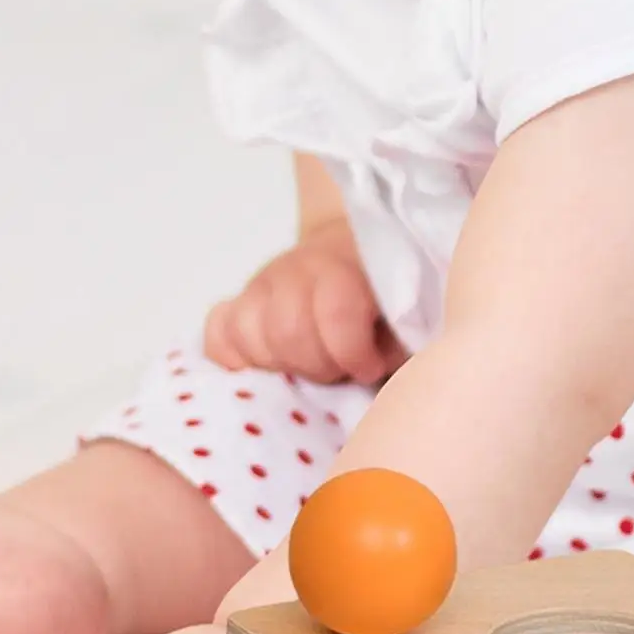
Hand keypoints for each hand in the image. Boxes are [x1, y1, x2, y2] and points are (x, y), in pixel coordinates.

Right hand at [203, 219, 405, 386]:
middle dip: (316, 365)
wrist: (357, 257)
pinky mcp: (237, 304)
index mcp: (350, 264)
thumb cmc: (394, 305)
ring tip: (306, 370)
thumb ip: (405, 341)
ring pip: (247, 333)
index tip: (369, 368)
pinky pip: (218, 335)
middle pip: (286, 331)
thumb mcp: (415, 319)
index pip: (335, 310)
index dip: (352, 352)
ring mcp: (262, 284)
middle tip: (338, 372)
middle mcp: (299, 268)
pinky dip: (236, 360)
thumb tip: (388, 376)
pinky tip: (266, 369)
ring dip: (279, 365)